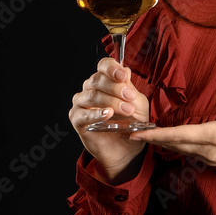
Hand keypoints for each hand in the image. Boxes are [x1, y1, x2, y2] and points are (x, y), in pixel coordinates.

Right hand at [68, 58, 149, 183]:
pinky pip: (83, 114)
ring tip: (126, 110)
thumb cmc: (131, 123)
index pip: (103, 66)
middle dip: (116, 87)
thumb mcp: (138, 104)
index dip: (112, 68)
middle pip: (97, 79)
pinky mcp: (77, 119)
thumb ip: (131, 88)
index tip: (123, 75)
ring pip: (92, 95)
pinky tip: (107, 114)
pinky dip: (96, 114)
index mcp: (105, 80)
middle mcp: (90, 88)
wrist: (126, 148)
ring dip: (111, 101)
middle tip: (130, 97)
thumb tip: (125, 70)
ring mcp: (81, 103)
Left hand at [129, 89, 215, 194]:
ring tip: (146, 134)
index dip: (157, 134)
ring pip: (182, 149)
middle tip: (131, 131)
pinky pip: (191, 152)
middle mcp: (212, 150)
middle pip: (175, 144)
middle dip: (153, 138)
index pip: (181, 135)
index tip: (137, 132)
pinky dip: (177, 145)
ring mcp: (214, 158)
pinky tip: (171, 140)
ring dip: (163, 142)